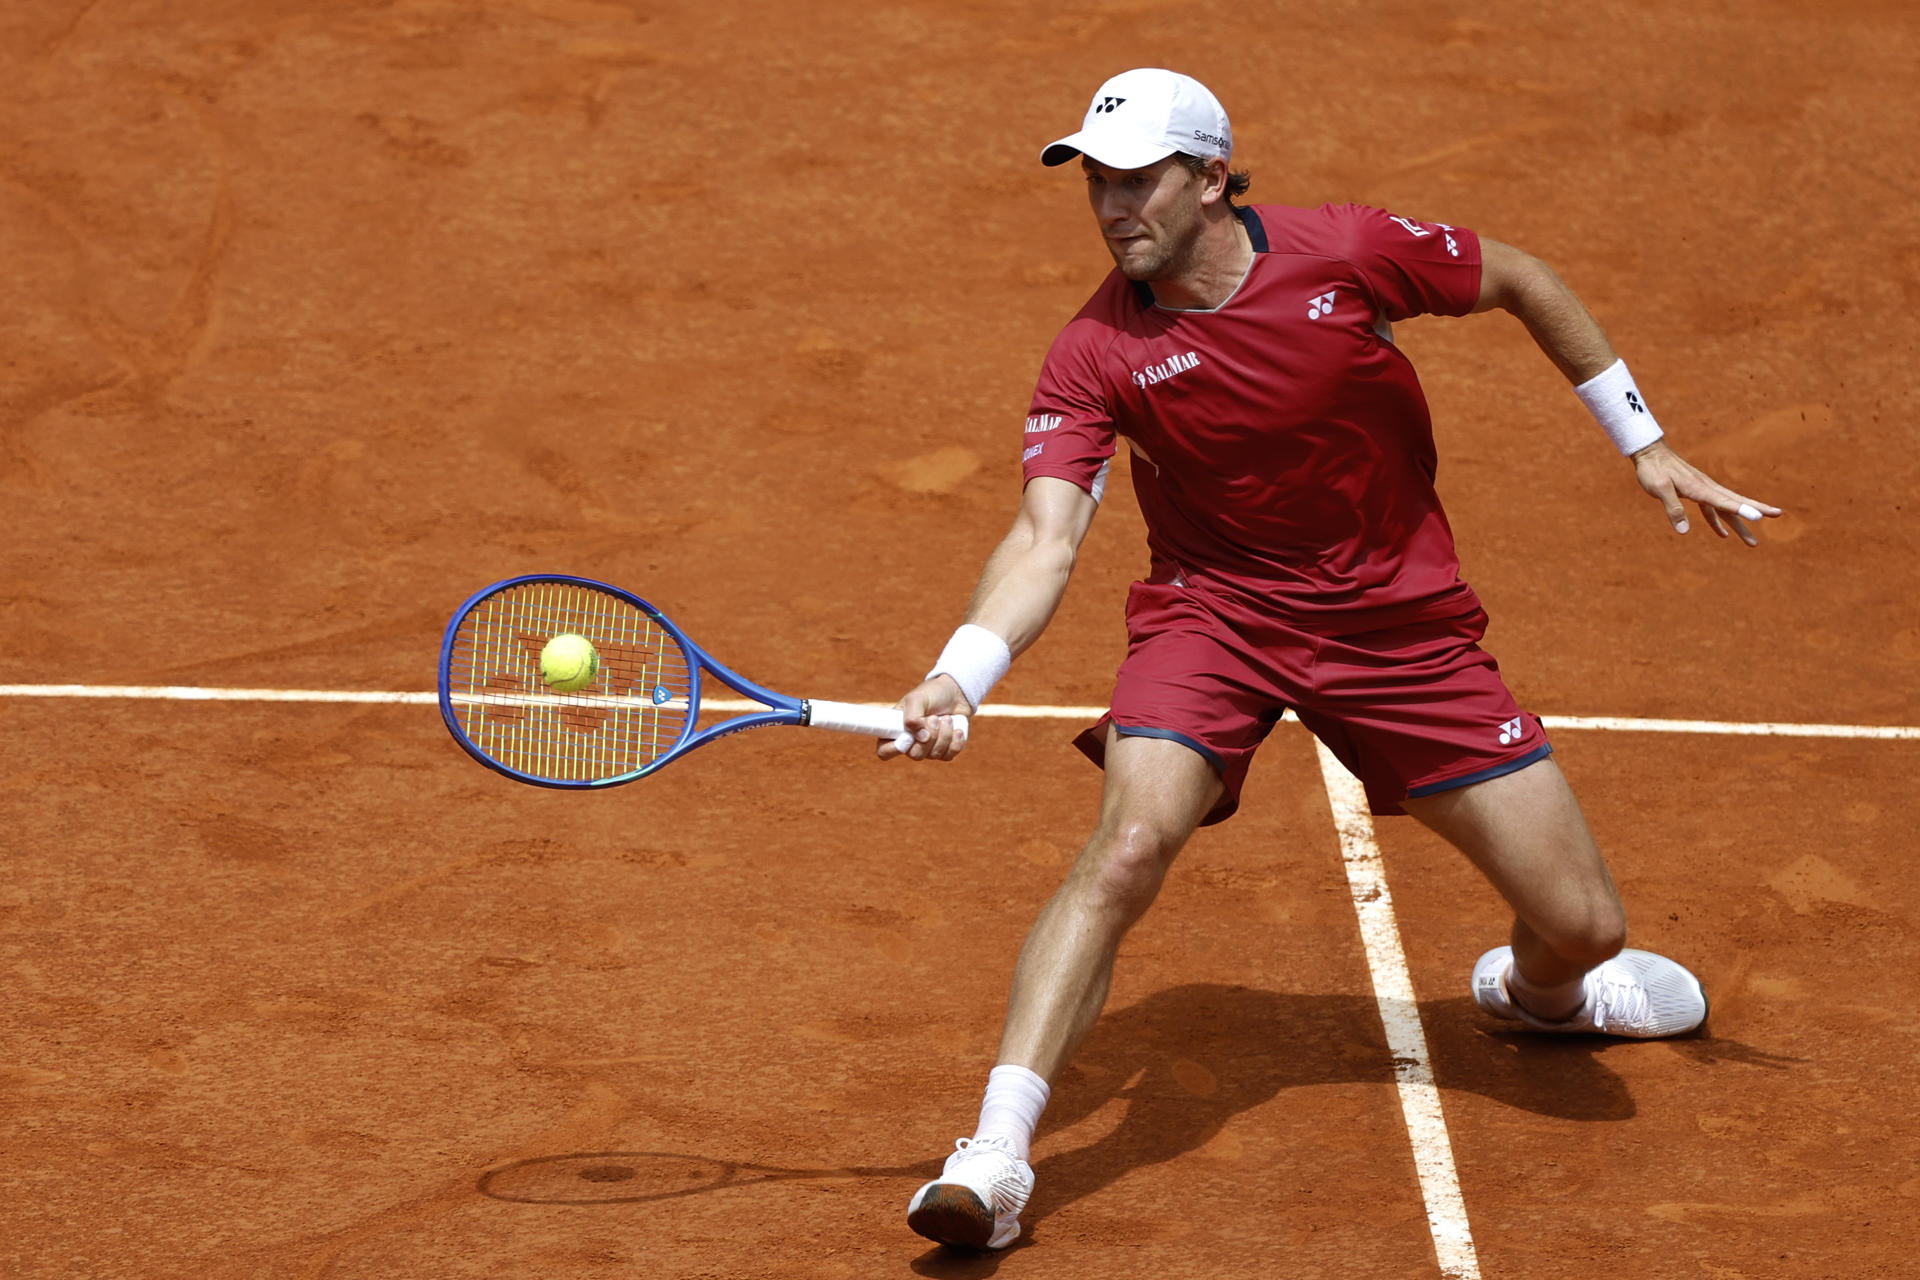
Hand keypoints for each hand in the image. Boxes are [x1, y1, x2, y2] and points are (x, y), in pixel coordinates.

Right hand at [876, 675, 972, 761]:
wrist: (956, 693)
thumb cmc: (932, 694)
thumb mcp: (917, 698)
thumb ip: (912, 716)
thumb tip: (921, 737)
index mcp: (897, 730)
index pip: (884, 751)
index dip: (892, 749)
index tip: (908, 736)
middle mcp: (911, 742)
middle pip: (915, 755)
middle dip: (929, 736)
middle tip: (934, 718)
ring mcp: (928, 748)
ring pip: (934, 755)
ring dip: (944, 734)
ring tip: (947, 718)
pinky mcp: (945, 750)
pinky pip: (949, 755)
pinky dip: (955, 741)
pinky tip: (956, 728)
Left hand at [1631, 439, 1781, 545]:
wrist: (1649, 453)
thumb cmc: (1653, 470)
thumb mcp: (1659, 489)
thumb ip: (1672, 508)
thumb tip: (1684, 531)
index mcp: (1700, 488)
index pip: (1725, 501)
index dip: (1742, 510)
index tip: (1760, 516)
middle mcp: (1706, 488)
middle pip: (1735, 502)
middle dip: (1756, 510)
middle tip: (1778, 514)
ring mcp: (1703, 490)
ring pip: (1726, 508)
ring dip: (1740, 525)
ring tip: (1753, 543)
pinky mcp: (1696, 492)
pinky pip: (1711, 509)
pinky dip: (1718, 522)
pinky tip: (1722, 535)